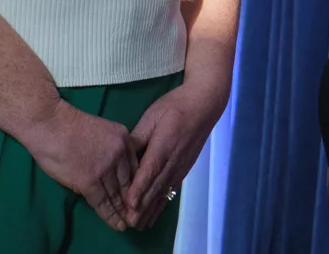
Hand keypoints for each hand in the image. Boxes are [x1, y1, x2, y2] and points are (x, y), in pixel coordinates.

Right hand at [16, 98, 140, 230]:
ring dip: (122, 212)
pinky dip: (109, 215)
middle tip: (136, 216)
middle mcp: (119, 153)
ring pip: (117, 195)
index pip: (134, 167)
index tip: (139, 197)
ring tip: (126, 224)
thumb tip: (110, 171)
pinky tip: (115, 224)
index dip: (136, 185)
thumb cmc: (68, 126)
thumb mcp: (102, 130)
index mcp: (123, 138)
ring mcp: (105, 167)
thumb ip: (110, 149)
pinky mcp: (90, 180)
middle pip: (129, 183)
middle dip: (132, 202)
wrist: (51, 123)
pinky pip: (102, 202)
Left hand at [123, 81, 227, 228]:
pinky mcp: (184, 168)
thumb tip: (123, 155)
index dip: (139, 189)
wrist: (204, 104)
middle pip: (156, 187)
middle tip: (129, 222)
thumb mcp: (153, 115)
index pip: (149, 171)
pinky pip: (171, 189)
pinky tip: (154, 213)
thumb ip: (138, 136)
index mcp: (164, 145)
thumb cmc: (176, 106)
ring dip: (152, 209)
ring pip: (164, 191)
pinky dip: (162, 203)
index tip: (129, 204)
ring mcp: (180, 166)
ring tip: (140, 224)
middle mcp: (173, 160)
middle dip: (143, 206)